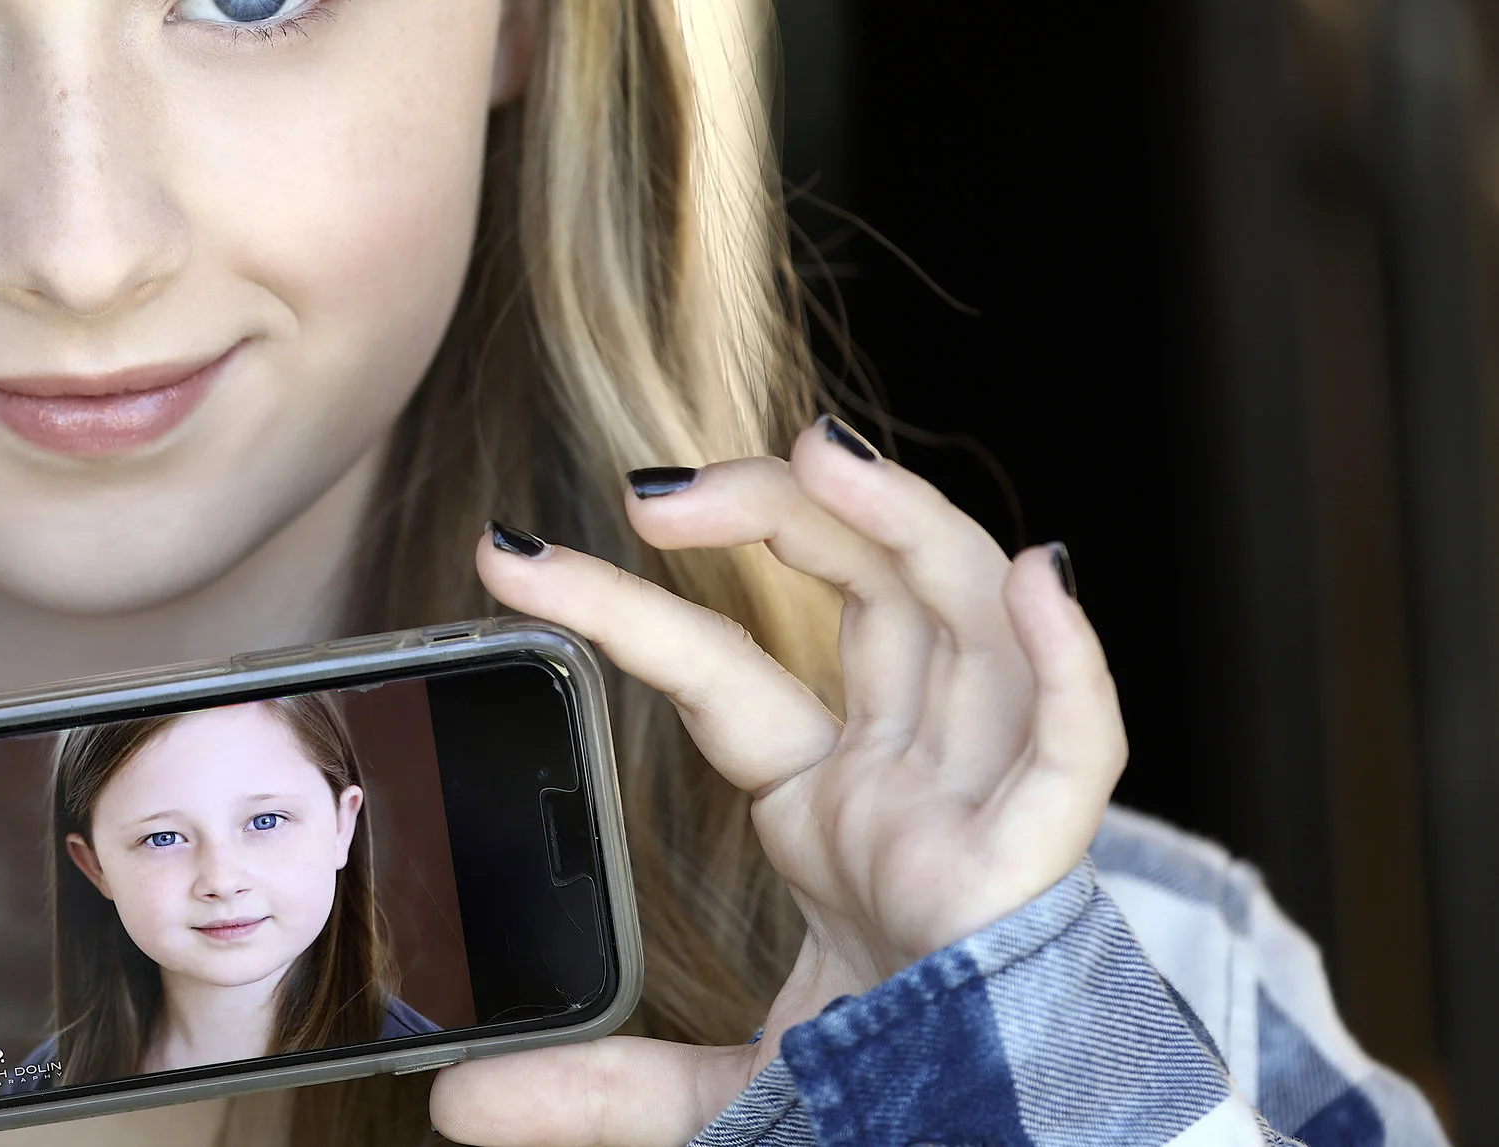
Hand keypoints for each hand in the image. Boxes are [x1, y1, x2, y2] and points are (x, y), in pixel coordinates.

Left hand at [433, 417, 1125, 1145]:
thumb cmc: (890, 1102)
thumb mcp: (725, 1093)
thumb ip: (601, 1086)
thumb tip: (455, 1102)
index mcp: (836, 813)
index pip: (721, 674)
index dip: (623, 608)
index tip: (508, 556)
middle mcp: (913, 784)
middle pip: (864, 599)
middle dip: (775, 515)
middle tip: (652, 487)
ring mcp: (980, 815)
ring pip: (966, 625)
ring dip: (902, 524)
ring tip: (817, 452)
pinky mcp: (1039, 879)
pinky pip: (1078, 752)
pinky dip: (1070, 662)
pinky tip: (1040, 578)